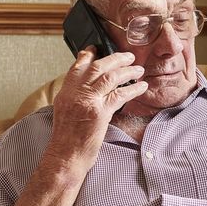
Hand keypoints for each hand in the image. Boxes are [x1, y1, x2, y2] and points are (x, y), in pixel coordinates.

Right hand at [43, 48, 147, 171]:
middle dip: (114, 58)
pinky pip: (120, 95)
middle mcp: (75, 93)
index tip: (97, 48)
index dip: (89, 55)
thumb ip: (75, 97)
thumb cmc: (67, 139)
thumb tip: (88, 87)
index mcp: (65, 92)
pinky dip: (133, 89)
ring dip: (127, 70)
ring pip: (110, 77)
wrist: (65, 156)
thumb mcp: (65, 112)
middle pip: (97, 67)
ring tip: (138, 69)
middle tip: (127, 55)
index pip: (77, 67)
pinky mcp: (100, 113)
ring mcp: (87, 102)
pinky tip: (142, 86)